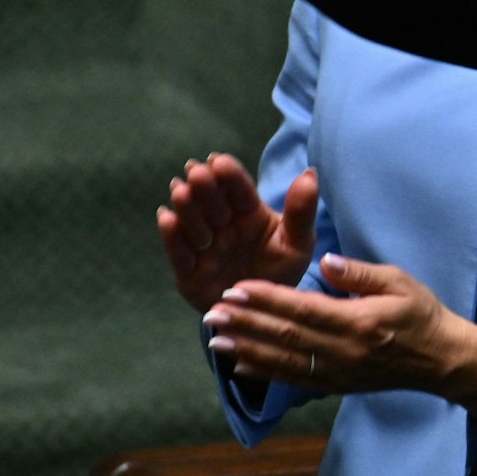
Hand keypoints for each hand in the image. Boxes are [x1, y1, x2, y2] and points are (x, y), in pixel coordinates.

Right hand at [157, 153, 318, 312]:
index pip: (239, 191)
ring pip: (193, 224)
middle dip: (205, 187)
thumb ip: (301, 212)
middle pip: (212, 203)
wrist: (265, 314)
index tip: (219, 161)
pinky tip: (165, 217)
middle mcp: (223, 226)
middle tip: (197, 172)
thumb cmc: (282, 269)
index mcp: (249, 213)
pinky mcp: (189, 273)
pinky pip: (179, 253)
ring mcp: (205, 248)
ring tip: (181, 190)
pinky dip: (171, 236)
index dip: (229, 176)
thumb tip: (311, 172)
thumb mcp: (298, 243)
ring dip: (187, 207)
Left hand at [202, 253, 476, 414]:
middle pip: (285, 337)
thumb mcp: (398, 281)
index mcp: (358, 322)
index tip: (236, 288)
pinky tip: (239, 366)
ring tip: (214, 340)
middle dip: (245, 324)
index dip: (266, 300)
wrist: (440, 359)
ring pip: (283, 362)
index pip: (302, 309)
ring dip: (246, 350)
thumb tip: (326, 262)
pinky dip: (264, 373)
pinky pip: (294, 380)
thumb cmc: (420, 313)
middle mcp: (343, 352)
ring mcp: (338, 373)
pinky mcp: (336, 386)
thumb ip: (359, 273)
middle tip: (212, 313)